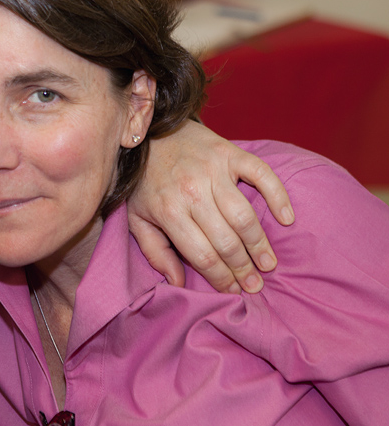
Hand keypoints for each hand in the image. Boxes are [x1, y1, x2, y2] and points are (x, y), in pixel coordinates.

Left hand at [128, 121, 293, 292]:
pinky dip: (278, 196)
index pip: (202, 255)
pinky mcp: (229, 152)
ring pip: (244, 216)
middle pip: (225, 240)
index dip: (221, 278)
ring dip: (259, 243)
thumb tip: (176, 282)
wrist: (148, 135)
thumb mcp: (137, 218)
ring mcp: (212, 170)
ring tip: (268, 263)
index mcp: (168, 211)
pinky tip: (287, 218)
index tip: (234, 290)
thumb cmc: (144, 182)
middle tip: (255, 284)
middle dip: (243, 268)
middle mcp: (191, 192)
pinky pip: (261, 175)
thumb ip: (155, 252)